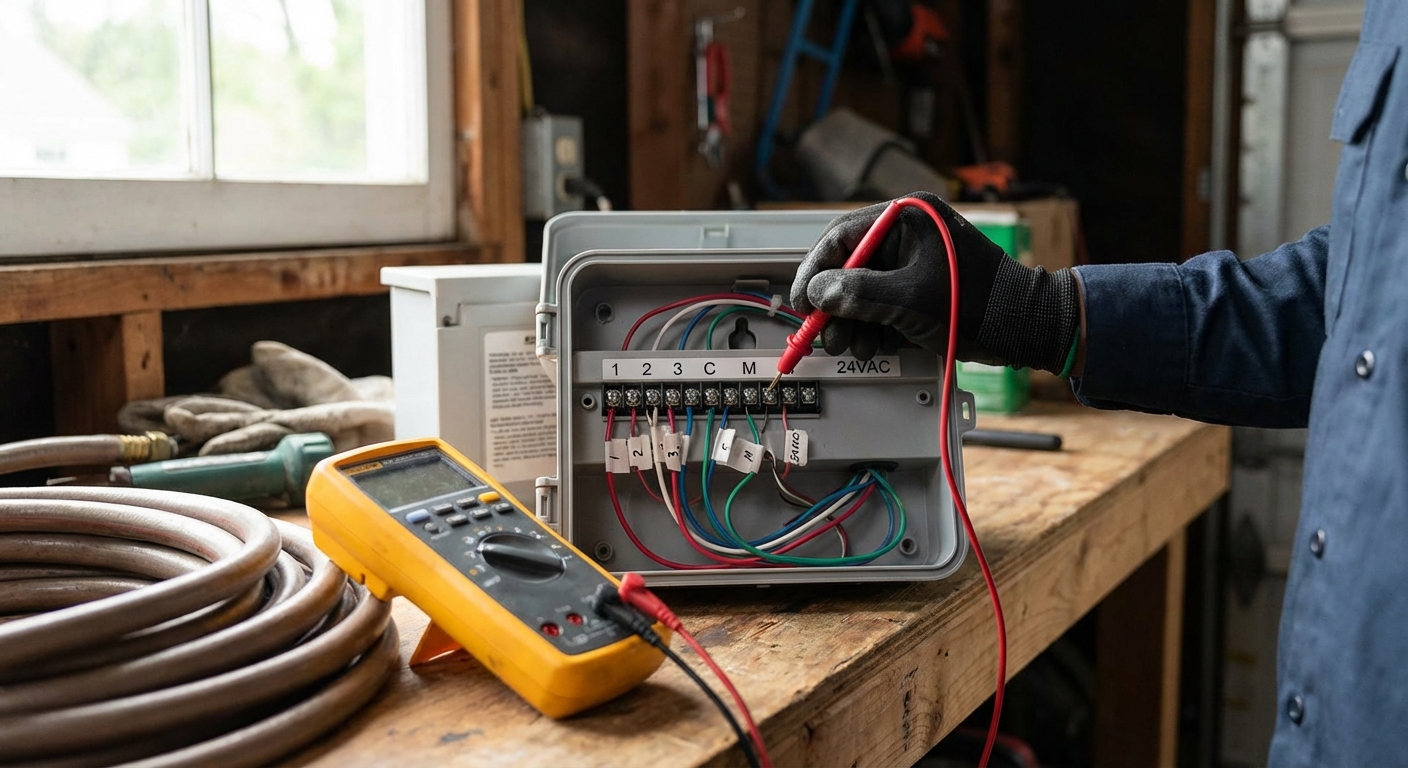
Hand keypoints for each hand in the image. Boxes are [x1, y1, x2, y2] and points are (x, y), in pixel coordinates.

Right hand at [789, 191, 1079, 373]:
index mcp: (908, 216)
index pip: (842, 236)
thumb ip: (857, 294)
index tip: (802, 301)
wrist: (1026, 327)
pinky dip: (873, 324)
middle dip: (835, 304)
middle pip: (850, 265)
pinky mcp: (922, 284)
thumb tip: (819, 293)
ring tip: (852, 345)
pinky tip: (872, 343)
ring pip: (864, 288)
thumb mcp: (908, 300)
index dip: (815, 271)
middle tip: (825, 332)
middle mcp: (909, 232)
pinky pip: (884, 300)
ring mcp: (916, 259)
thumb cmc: (980, 304)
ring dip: (853, 320)